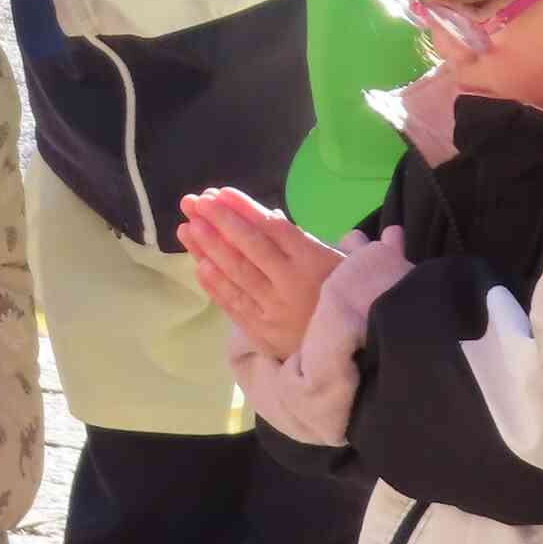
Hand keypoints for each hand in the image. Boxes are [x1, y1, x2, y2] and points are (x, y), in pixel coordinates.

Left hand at [175, 187, 350, 362]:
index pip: (273, 227)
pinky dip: (215, 285)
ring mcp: (274, 308)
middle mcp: (291, 282)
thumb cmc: (347, 295)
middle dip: (220, 222)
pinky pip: (234, 304)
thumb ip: (305, 238)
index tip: (220, 193)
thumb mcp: (341, 261)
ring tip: (187, 228)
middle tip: (195, 202)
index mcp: (314, 260)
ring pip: (237, 273)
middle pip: (249, 247)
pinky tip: (198, 265)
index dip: (244, 208)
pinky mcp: (263, 331)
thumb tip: (270, 214)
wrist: (355, 350)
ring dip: (209, 249)